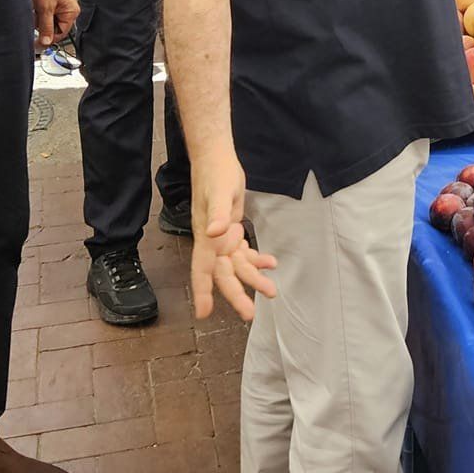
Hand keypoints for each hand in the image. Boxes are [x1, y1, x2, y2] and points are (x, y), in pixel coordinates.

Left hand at [31, 0, 78, 49]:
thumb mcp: (45, 8)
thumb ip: (46, 27)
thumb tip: (46, 42)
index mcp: (72, 12)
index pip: (61, 34)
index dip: (49, 38)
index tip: (37, 43)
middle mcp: (68, 10)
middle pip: (54, 28)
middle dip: (42, 25)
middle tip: (36, 15)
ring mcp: (60, 7)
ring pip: (47, 22)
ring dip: (38, 18)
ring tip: (36, 7)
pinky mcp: (52, 4)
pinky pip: (44, 15)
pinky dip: (38, 13)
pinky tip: (36, 5)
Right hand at [191, 156, 277, 319]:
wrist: (217, 158)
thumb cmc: (215, 174)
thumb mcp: (218, 193)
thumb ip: (216, 215)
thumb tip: (211, 234)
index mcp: (205, 238)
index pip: (202, 270)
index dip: (202, 291)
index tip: (203, 314)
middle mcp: (212, 242)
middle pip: (224, 274)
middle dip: (237, 293)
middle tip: (250, 313)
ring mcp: (222, 238)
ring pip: (237, 266)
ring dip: (253, 278)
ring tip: (271, 291)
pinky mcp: (232, 231)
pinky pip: (244, 252)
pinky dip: (256, 259)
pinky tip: (271, 263)